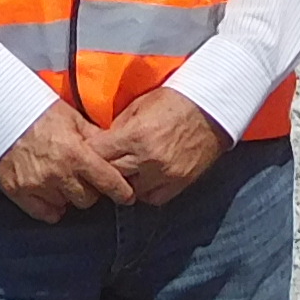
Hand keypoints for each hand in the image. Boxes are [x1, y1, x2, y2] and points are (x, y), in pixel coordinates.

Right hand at [0, 102, 136, 224]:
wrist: (0, 110)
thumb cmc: (39, 111)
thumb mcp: (73, 118)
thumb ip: (95, 138)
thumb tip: (115, 151)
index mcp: (76, 154)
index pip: (108, 182)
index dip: (121, 192)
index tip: (126, 196)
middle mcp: (58, 174)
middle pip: (88, 199)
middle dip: (90, 190)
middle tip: (84, 179)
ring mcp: (37, 185)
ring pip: (67, 206)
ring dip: (69, 196)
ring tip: (63, 180)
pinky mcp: (18, 192)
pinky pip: (45, 213)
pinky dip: (51, 206)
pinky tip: (50, 192)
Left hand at [95, 88, 231, 207]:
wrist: (212, 109)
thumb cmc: (175, 101)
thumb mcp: (139, 105)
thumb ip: (118, 127)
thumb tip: (101, 142)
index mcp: (136, 136)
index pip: (98, 154)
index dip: (89, 153)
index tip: (87, 151)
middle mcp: (149, 160)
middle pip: (111, 175)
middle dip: (104, 169)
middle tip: (102, 163)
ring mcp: (165, 175)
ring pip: (130, 191)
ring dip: (125, 181)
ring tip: (125, 169)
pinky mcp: (179, 184)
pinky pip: (152, 198)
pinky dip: (144, 190)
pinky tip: (144, 178)